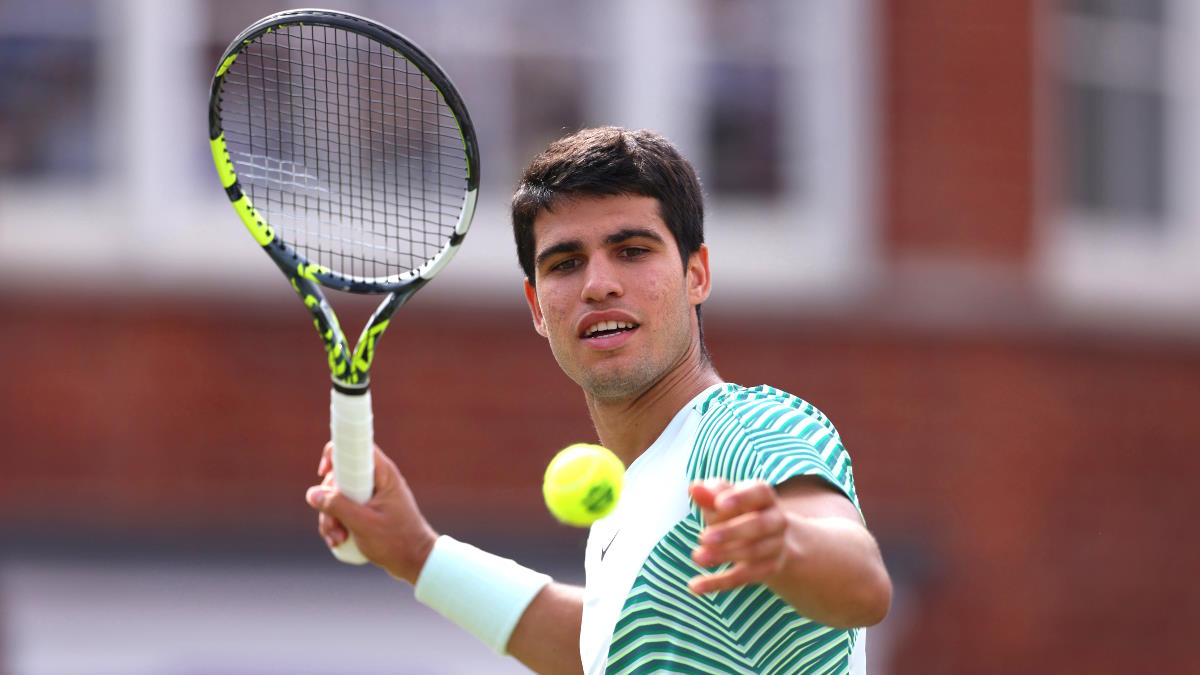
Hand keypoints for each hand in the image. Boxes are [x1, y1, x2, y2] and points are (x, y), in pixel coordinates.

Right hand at [306, 442, 437, 583]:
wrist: (414, 561)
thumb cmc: (396, 540)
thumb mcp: (363, 523)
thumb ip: (337, 507)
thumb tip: (312, 494)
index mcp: (383, 474)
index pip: (356, 448)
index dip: (336, 454)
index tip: (324, 472)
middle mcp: (376, 480)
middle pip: (340, 477)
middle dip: (328, 501)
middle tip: (332, 524)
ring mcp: (371, 496)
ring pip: (338, 496)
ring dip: (331, 518)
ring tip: (337, 538)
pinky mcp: (366, 510)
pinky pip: (343, 510)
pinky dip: (337, 524)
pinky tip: (338, 541)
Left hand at [688, 479, 788, 594]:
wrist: (767, 539)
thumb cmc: (736, 512)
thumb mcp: (722, 500)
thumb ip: (709, 494)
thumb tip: (694, 487)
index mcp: (764, 497)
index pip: (759, 492)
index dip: (740, 498)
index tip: (719, 503)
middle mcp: (776, 520)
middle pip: (759, 525)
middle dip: (731, 532)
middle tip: (703, 537)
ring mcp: (775, 546)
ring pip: (752, 553)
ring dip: (723, 556)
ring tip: (696, 557)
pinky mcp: (768, 569)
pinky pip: (743, 577)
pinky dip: (718, 583)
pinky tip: (695, 586)